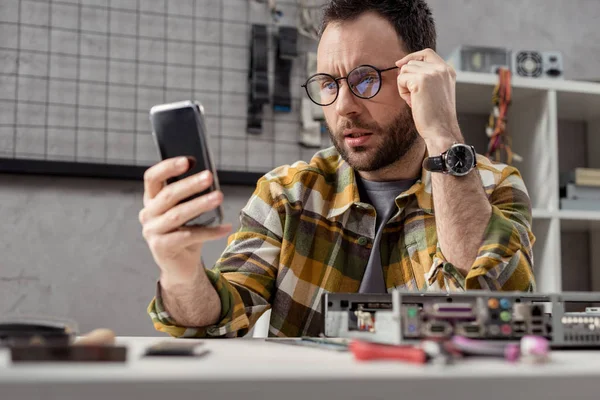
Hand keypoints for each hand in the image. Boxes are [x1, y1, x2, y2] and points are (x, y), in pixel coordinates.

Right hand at [139, 157, 231, 284]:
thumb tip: (210, 178)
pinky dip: (210, 231)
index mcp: (152, 200)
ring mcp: (152, 232)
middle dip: (190, 184)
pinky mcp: (162, 248)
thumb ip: (192, 197)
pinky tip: (225, 227)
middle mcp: (148, 214)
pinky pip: (189, 236)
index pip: (152, 178)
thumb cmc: (186, 232)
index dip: (168, 167)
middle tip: (209, 176)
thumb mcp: (188, 212)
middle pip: (168, 195)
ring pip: (178, 214)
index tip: (188, 160)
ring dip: (200, 204)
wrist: (181, 266)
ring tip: (219, 197)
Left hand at [396, 49, 460, 142]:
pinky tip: (412, 102)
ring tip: (415, 100)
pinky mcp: (421, 80)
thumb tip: (403, 67)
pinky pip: (401, 80)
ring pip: (404, 70)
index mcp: (448, 71)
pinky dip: (402, 92)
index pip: (427, 53)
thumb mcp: (437, 91)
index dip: (412, 57)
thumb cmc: (436, 116)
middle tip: (416, 97)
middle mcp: (442, 69)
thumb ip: (428, 77)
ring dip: (405, 86)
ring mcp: (432, 73)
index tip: (399, 64)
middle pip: (411, 63)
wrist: (441, 130)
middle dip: (407, 79)